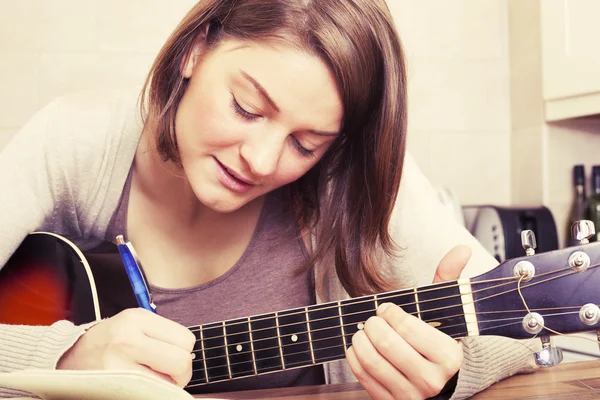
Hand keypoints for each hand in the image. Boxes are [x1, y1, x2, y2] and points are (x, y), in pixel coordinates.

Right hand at [57, 308, 195, 386]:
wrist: (67, 357)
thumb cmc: (108, 341)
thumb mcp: (133, 324)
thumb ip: (161, 334)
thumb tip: (190, 353)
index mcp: (136, 319)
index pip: (185, 340)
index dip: (184, 352)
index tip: (171, 357)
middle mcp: (127, 339)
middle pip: (181, 362)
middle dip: (180, 373)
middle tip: (167, 374)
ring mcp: (117, 366)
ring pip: (167, 383)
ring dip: (164, 386)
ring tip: (149, 380)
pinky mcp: (111, 387)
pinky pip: (148, 395)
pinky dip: (150, 394)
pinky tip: (139, 388)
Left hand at [345, 245, 471, 399]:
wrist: (439, 382)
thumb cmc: (436, 341)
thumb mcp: (445, 311)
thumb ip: (449, 280)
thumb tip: (461, 249)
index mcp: (447, 356)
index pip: (407, 327)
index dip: (389, 312)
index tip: (386, 308)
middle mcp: (430, 380)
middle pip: (386, 344)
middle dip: (372, 324)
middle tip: (373, 319)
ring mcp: (410, 395)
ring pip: (371, 361)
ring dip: (359, 340)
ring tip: (363, 331)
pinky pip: (362, 377)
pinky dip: (353, 357)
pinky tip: (358, 346)